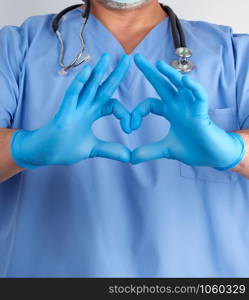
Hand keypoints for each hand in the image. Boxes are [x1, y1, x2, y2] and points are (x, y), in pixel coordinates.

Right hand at [11, 53, 131, 168]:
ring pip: (88, 87)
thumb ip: (111, 150)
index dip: (124, 114)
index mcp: (92, 113)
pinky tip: (88, 71)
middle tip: (127, 59)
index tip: (129, 128)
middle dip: (115, 74)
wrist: (45, 154)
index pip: (112, 105)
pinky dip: (79, 83)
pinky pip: (72, 95)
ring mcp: (74, 108)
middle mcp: (85, 107)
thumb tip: (129, 156)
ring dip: (98, 72)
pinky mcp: (64, 113)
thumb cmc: (64, 148)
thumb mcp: (93, 149)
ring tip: (108, 57)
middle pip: (103, 87)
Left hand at [131, 54, 244, 169]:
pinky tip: (184, 81)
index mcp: (169, 112)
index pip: (149, 104)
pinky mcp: (202, 112)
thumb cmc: (192, 148)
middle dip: (150, 72)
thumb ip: (149, 151)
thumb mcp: (166, 149)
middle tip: (135, 58)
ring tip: (158, 65)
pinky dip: (193, 88)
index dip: (137, 113)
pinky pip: (199, 96)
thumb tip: (131, 158)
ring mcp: (190, 107)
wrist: (212, 156)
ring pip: (180, 85)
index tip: (130, 127)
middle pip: (162, 85)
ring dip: (171, 75)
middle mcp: (178, 105)